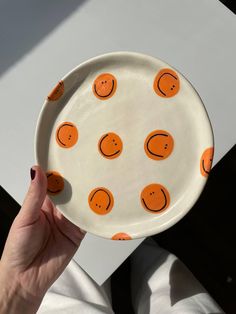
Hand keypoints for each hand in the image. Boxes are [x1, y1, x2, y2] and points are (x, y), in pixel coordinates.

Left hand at [0, 166, 84, 312]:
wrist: (25, 279)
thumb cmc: (18, 249)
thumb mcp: (25, 218)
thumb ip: (34, 196)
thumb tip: (36, 171)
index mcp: (43, 202)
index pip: (54, 181)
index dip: (61, 170)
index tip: (69, 156)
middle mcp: (57, 210)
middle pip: (71, 190)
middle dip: (78, 179)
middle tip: (89, 164)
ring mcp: (69, 221)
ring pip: (81, 203)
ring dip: (88, 194)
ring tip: (97, 179)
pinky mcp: (78, 233)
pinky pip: (88, 220)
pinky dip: (94, 213)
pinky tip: (100, 203)